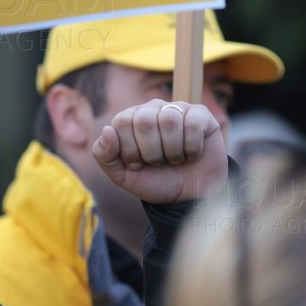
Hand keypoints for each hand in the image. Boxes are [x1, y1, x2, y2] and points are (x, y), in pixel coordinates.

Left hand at [92, 100, 227, 204]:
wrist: (188, 197)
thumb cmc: (154, 181)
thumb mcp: (121, 175)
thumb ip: (104, 155)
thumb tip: (107, 130)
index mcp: (131, 119)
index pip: (122, 122)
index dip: (130, 149)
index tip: (139, 164)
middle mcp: (153, 109)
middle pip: (144, 120)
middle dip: (151, 152)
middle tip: (158, 162)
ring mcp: (177, 110)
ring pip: (169, 120)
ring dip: (172, 151)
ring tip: (175, 159)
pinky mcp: (201, 116)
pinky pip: (193, 123)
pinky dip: (192, 147)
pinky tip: (192, 155)